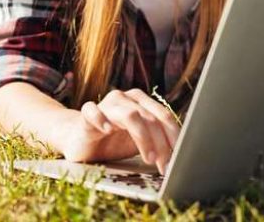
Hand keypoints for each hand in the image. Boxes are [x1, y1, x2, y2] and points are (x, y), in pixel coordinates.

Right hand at [60, 89, 180, 172]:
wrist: (81, 142)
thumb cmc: (113, 142)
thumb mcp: (140, 142)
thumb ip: (157, 142)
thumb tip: (182, 157)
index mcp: (140, 102)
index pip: (163, 116)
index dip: (174, 138)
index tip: (180, 158)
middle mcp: (125, 98)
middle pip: (150, 117)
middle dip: (161, 143)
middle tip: (165, 165)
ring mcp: (105, 104)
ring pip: (130, 115)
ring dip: (143, 138)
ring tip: (149, 158)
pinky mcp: (87, 114)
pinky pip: (92, 110)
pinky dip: (101, 119)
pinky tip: (107, 130)